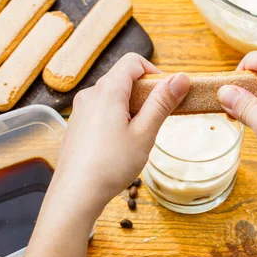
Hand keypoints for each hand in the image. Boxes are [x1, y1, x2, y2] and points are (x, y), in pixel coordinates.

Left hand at [50, 53, 189, 217]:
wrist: (75, 194)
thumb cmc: (111, 165)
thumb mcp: (145, 133)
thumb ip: (162, 102)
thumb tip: (180, 78)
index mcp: (107, 91)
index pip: (133, 61)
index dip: (154, 72)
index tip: (167, 93)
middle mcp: (90, 94)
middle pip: (122, 78)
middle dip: (144, 93)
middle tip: (156, 119)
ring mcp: (80, 110)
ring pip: (111, 96)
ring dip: (130, 107)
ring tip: (138, 136)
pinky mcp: (76, 125)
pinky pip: (100, 110)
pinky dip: (115, 118)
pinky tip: (119, 145)